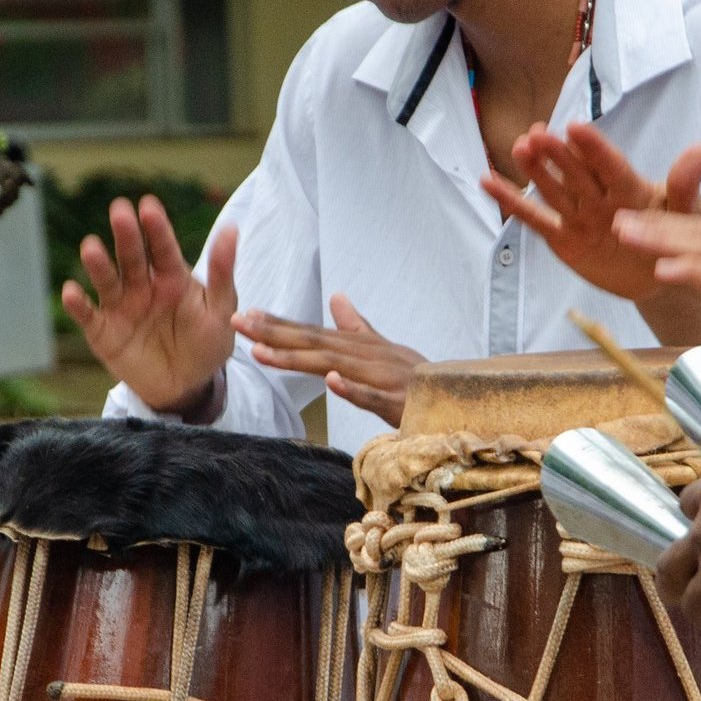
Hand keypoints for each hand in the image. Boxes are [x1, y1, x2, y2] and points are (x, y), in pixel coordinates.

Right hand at [61, 196, 238, 413]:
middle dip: (126, 235)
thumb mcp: (221, 310)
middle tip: (120, 211)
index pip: (163, 248)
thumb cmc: (206, 343)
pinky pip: (88, 316)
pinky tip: (70, 291)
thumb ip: (222, 273)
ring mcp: (120, 306)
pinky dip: (77, 304)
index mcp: (171, 276)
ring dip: (98, 264)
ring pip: (107, 280)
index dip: (156, 228)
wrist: (187, 386)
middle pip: (132, 257)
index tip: (149, 205)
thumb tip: (231, 229)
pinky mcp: (103, 331)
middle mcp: (142, 285)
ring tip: (90, 247)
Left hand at [235, 294, 424, 425]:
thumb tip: (337, 297)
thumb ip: (358, 326)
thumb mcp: (384, 348)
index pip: (312, 334)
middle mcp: (366, 357)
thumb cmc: (418, 377)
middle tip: (239, 322)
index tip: (244, 315)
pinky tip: (332, 381)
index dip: (278, 325)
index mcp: (359, 347)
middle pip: (315, 344)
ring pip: (335, 366)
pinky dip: (353, 389)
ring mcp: (382, 379)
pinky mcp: (398, 403)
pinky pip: (373, 396)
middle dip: (275, 334)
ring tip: (264, 353)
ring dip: (299, 359)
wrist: (461, 399)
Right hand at [483, 123, 700, 301]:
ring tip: (517, 146)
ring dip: (534, 170)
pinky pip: (535, 219)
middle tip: (538, 133)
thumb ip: (686, 185)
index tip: (576, 126)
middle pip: (575, 173)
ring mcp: (578, 214)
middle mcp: (599, 195)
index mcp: (630, 186)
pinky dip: (511, 202)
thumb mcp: (689, 213)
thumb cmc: (679, 234)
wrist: (661, 274)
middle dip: (557, 154)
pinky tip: (487, 181)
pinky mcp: (562, 237)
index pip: (610, 165)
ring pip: (552, 189)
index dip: (594, 148)